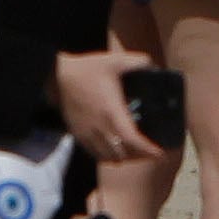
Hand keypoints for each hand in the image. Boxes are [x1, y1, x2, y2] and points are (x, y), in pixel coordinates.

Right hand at [50, 46, 156, 163]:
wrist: (57, 77)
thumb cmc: (86, 70)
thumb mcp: (115, 61)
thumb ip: (137, 61)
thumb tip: (152, 65)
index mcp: (112, 113)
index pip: (132, 140)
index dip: (148, 150)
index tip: (161, 153)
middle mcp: (100, 128)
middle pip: (123, 155)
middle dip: (140, 157)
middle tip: (152, 151)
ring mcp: (88, 134)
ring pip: (109, 158)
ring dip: (124, 158)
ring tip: (134, 152)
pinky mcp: (78, 135)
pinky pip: (95, 154)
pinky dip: (108, 156)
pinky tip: (115, 150)